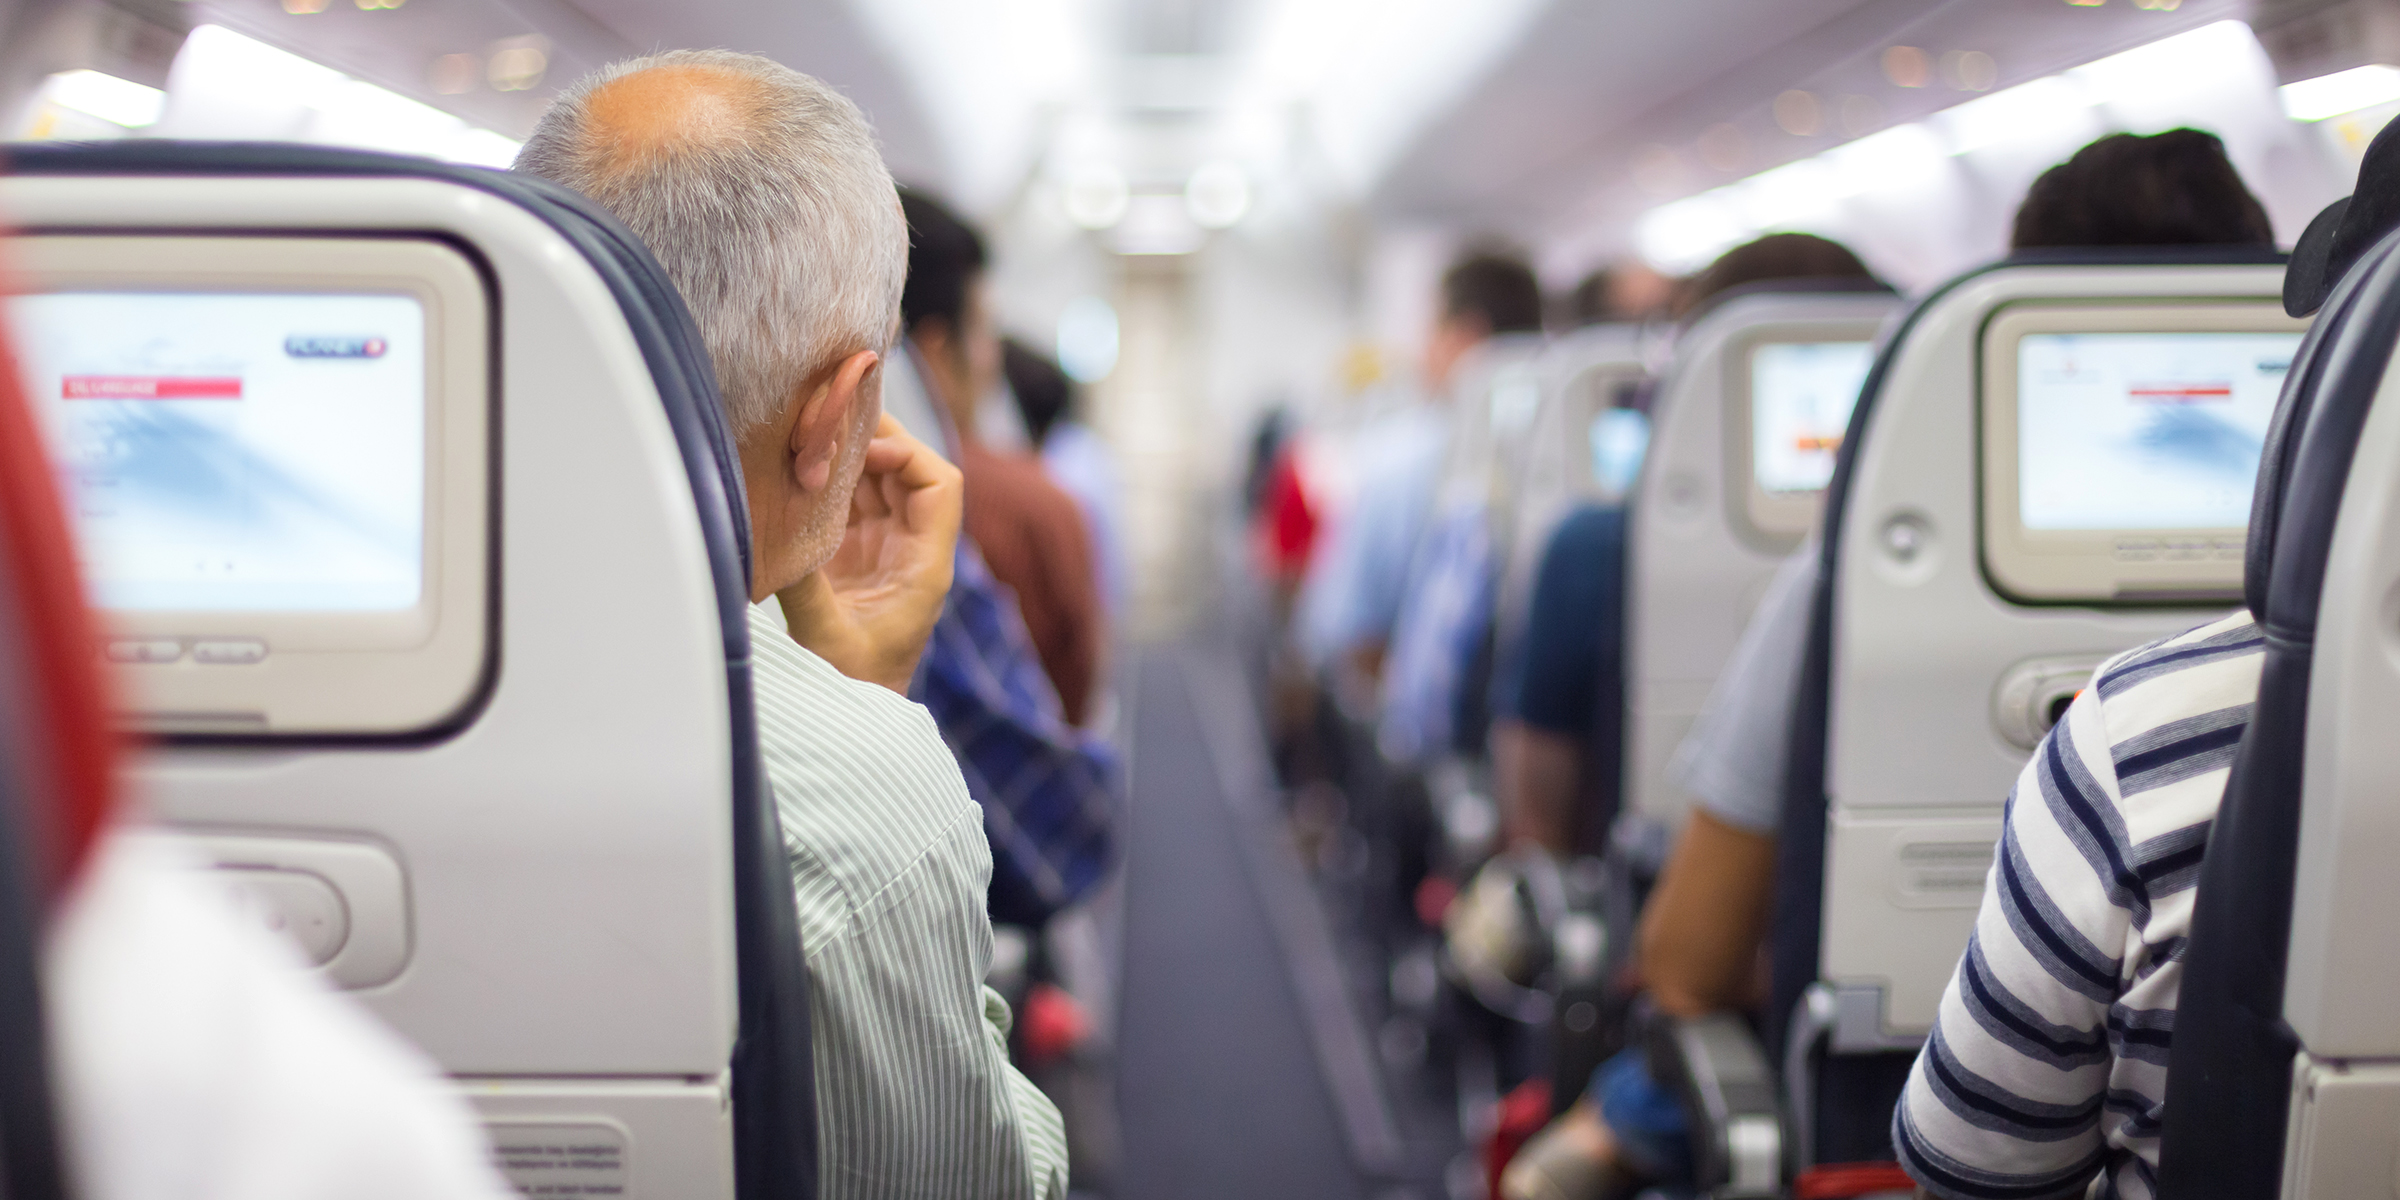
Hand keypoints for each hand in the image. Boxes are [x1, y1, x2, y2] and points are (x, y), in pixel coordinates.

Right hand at [776, 416, 961, 692]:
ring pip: (877, 481)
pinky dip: (828, 480)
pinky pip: (848, 502)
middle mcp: (911, 549)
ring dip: (847, 456)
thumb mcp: (826, 639)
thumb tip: (773, 532)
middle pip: (908, 472)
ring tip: (807, 434)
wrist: (849, 721)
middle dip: (874, 440)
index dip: (908, 455)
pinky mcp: (853, 555)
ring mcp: (883, 549)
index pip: (941, 486)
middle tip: (827, 419)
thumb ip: (804, 587)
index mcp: (925, 567)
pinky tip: (798, 466)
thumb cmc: (851, 690)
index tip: (862, 451)